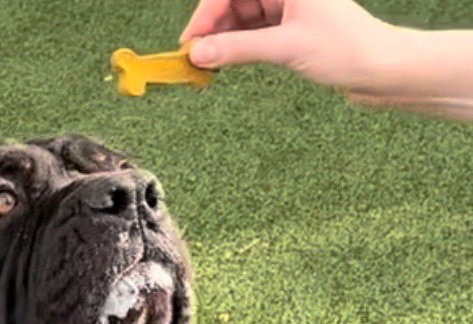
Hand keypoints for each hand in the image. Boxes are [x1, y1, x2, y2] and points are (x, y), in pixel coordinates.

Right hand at [181, 0, 396, 90]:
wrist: (380, 69)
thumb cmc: (345, 48)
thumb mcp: (285, 47)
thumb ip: (239, 49)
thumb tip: (199, 54)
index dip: (207, 14)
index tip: (190, 41)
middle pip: (236, 0)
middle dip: (213, 27)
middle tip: (195, 58)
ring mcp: (290, 6)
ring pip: (244, 16)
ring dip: (225, 38)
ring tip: (209, 64)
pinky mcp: (292, 26)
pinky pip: (256, 31)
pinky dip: (240, 45)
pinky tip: (227, 61)